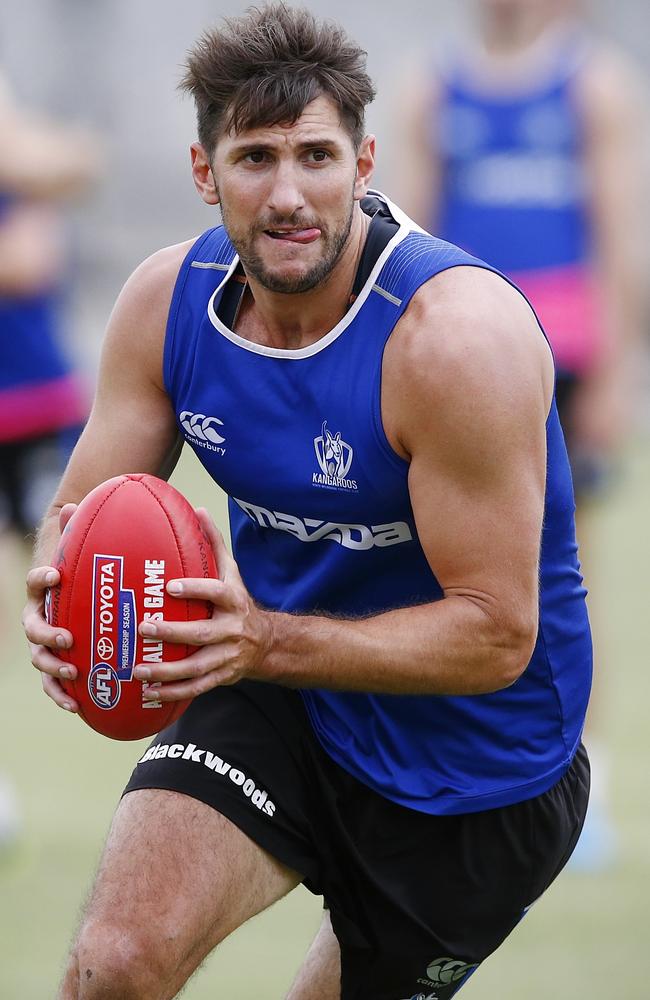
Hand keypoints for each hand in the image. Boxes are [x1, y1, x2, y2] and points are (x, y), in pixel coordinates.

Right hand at [22, 504, 78, 711]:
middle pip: (34, 627)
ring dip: (53, 668)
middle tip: (68, 637)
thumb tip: (73, 504)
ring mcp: (46, 643)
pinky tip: (75, 706)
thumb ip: (79, 532)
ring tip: (73, 672)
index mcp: (44, 590)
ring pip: (40, 658)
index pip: (35, 582)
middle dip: (48, 634)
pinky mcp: (57, 664)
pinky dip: (60, 695)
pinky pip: (53, 684)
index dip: (42, 578)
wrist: (79, 596)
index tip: (56, 575)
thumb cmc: (85, 573)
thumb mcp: (85, 553)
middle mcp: (39, 616)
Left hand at [133, 508, 272, 701]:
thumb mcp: (233, 573)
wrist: (269, 643)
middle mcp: (232, 630)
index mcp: (234, 601)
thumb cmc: (239, 603)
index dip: (195, 589)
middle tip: (143, 627)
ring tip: (139, 669)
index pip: (216, 593)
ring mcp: (228, 656)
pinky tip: (149, 692)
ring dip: (167, 672)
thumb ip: (214, 544)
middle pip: (202, 633)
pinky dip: (173, 692)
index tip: (169, 586)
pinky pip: (197, 687)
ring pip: (197, 667)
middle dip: (172, 632)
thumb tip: (198, 510)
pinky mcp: (222, 677)